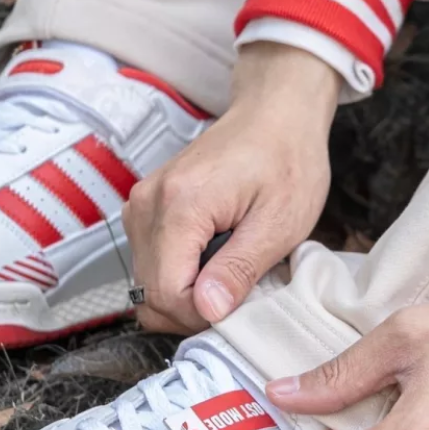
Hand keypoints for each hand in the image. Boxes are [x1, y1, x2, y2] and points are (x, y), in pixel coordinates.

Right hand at [122, 43, 339, 332]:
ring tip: (229, 267)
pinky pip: (151, 261)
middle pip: (150, 291)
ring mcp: (142, 203)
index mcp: (180, 205)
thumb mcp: (279, 223)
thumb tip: (208, 311)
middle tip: (237, 291)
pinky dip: (180, 272)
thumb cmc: (286, 159)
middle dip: (193, 307)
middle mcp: (149, 203)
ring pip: (147, 281)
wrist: (276, 115)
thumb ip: (239, 270)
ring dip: (186, 291)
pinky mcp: (147, 207)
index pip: (166, 293)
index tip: (236, 306)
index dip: (201, 315)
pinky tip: (214, 256)